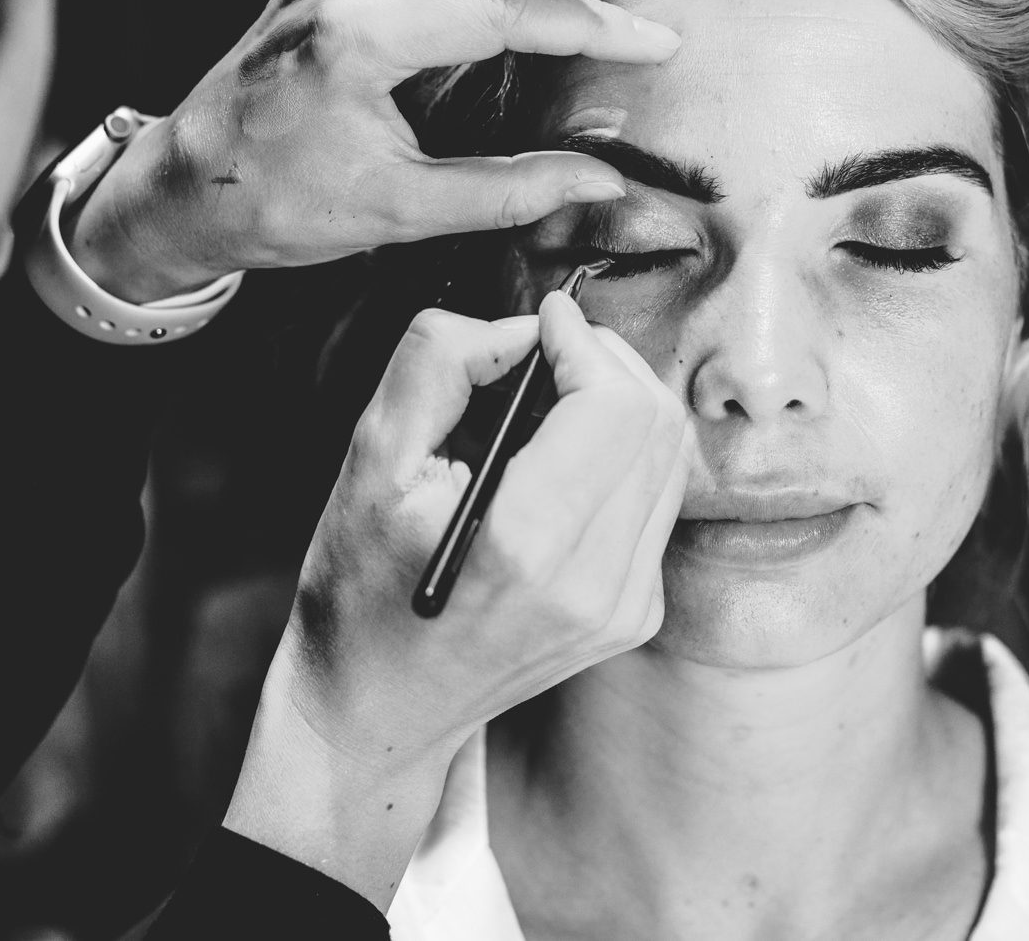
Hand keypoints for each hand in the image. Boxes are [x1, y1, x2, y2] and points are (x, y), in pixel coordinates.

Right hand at [222, 293, 691, 907]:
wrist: (375, 709)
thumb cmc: (359, 591)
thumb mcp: (370, 463)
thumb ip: (439, 367)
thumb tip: (520, 329)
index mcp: (528, 546)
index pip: (615, 406)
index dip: (582, 341)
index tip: (544, 320)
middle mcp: (596, 583)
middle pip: (656, 422)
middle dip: (605, 363)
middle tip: (544, 352)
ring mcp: (626, 606)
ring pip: (669, 455)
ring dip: (618, 404)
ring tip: (546, 404)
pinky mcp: (636, 613)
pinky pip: (658, 497)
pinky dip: (621, 454)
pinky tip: (560, 460)